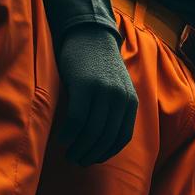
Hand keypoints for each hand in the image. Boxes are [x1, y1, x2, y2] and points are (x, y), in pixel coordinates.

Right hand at [57, 24, 137, 165]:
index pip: (122, 137)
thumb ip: (115, 110)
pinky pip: (78, 118)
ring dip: (80, 148)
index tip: (94, 160)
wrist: (89, 33)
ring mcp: (103, 92)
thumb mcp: (116, 88)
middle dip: (91, 154)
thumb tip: (102, 140)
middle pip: (106, 137)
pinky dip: (70, 133)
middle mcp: (120, 99)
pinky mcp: (84, 86)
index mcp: (131, 102)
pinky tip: (62, 140)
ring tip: (70, 155)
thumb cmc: (99, 64)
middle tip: (78, 162)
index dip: (107, 153)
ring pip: (92, 131)